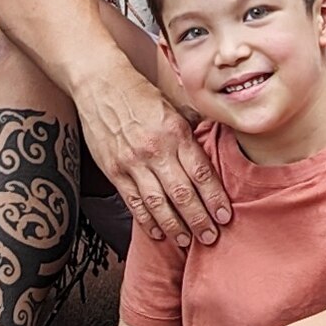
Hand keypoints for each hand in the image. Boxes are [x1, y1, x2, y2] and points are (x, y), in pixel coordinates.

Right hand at [76, 60, 230, 245]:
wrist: (100, 84)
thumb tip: (222, 140)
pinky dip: (146, 220)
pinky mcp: (113, 170)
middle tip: (211, 237)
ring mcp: (132, 163)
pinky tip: (158, 232)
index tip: (225, 216)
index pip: (200, 172)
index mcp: (175, 133)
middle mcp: (154, 150)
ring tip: (188, 241)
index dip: (214, 198)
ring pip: (157, 203)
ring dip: (175, 226)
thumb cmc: (141, 95)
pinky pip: (132, 201)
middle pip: (182, 194)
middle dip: (199, 220)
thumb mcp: (175, 105)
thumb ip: (196, 127)